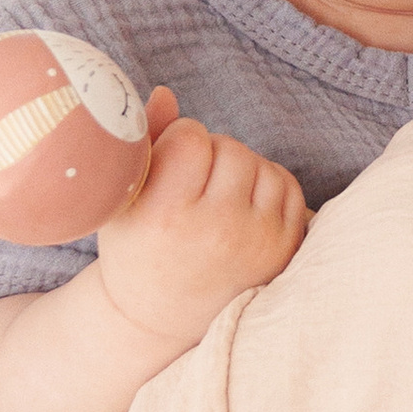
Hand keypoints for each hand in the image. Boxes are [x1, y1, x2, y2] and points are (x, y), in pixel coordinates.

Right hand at [92, 92, 307, 347]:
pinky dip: (268, 187)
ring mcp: (257, 242)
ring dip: (242, 169)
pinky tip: (242, 207)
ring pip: (262, 164)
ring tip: (216, 196)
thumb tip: (167, 92)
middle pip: (231, 147)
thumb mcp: (124, 201)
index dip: (182, 140)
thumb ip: (145, 142)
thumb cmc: (137, 250)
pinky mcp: (284, 251)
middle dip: (213, 155)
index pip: (192, 137)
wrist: (160, 318)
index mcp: (166, 215)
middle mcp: (216, 229)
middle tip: (194, 183)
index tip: (172, 161)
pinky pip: (288, 186)